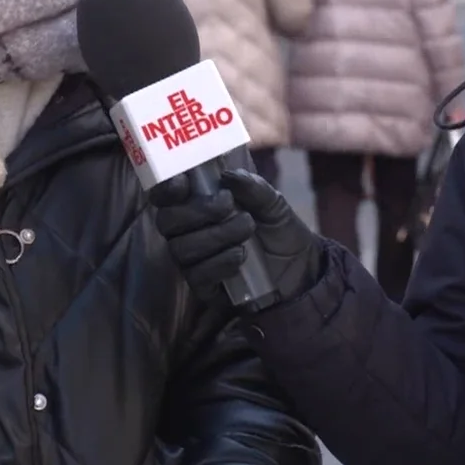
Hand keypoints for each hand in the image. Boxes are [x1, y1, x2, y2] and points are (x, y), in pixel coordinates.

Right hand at [149, 169, 324, 311]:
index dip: (165, 189)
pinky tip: (240, 256)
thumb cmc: (278, 230)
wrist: (300, 269)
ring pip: (182, 248)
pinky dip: (219, 262)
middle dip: (197, 211)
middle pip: (167, 221)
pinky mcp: (204, 288)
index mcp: (196, 205)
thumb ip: (254, 188)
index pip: (164, 196)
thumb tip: (229, 175)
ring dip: (215, 235)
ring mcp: (193, 262)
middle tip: (227, 204)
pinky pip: (196, 276)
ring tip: (247, 228)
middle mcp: (187, 233)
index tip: (183, 182)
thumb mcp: (273, 203)